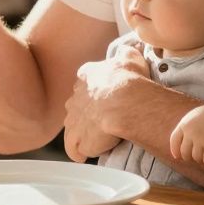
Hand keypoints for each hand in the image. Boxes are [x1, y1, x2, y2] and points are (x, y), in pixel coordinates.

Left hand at [63, 45, 151, 162]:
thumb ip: (126, 54)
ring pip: (73, 129)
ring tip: (96, 141)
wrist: (125, 102)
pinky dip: (79, 153)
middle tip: (103, 122)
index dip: (96, 95)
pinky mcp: (75, 139)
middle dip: (86, 115)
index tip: (106, 101)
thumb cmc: (130, 80)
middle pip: (76, 107)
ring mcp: (72, 120)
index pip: (85, 85)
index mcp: (86, 76)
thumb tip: (129, 50)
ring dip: (83, 135)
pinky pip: (73, 149)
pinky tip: (87, 154)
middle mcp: (74, 98)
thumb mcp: (130, 58)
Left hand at [170, 105, 203, 165]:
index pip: (174, 140)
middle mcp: (190, 133)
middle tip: (195, 156)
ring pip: (195, 158)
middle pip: (184, 152)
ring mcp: (200, 140)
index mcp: (184, 125)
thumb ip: (186, 126)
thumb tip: (180, 140)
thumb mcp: (194, 116)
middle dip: (188, 157)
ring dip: (200, 159)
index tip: (177, 156)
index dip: (174, 150)